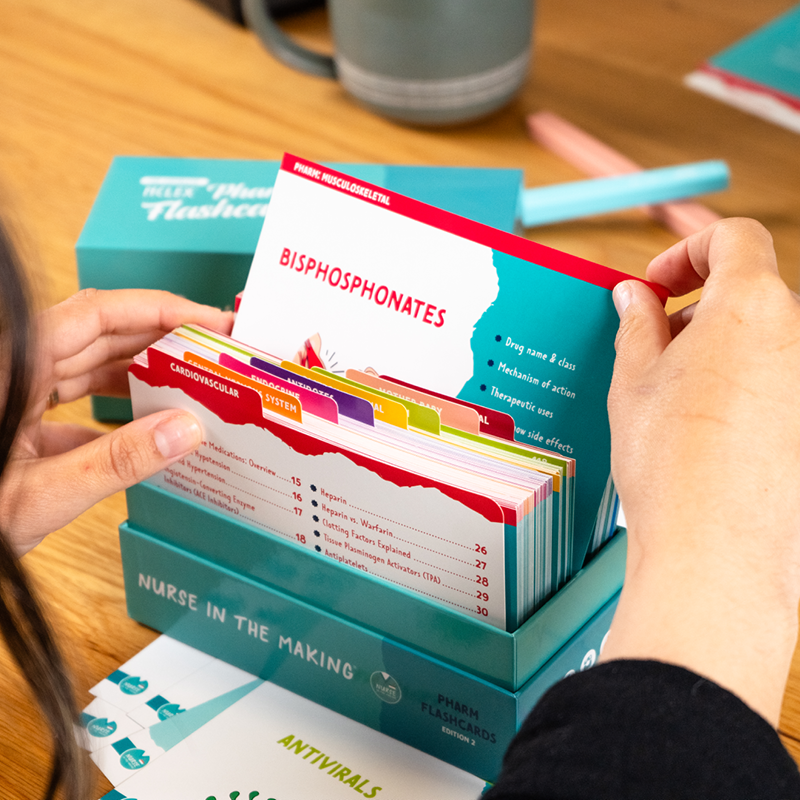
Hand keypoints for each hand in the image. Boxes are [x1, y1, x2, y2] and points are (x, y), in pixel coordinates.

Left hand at [0, 288, 233, 555]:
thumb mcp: (39, 496)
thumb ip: (116, 462)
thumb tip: (186, 431)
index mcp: (16, 368)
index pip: (98, 314)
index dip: (159, 309)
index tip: (208, 320)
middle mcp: (17, 371)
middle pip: (99, 334)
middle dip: (160, 337)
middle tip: (214, 349)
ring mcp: (14, 397)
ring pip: (88, 367)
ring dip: (140, 371)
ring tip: (191, 381)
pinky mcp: (17, 425)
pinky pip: (75, 405)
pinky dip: (114, 412)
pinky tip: (146, 430)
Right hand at [602, 218, 799, 724]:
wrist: (714, 550)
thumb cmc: (671, 464)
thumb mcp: (633, 380)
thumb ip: (636, 323)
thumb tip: (635, 298)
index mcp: (750, 306)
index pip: (733, 237)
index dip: (687, 250)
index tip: (655, 286)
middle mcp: (796, 336)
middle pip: (749, 289)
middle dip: (697, 304)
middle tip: (652, 341)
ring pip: (763, 338)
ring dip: (717, 346)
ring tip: (671, 393)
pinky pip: (778, 381)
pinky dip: (741, 384)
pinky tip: (702, 426)